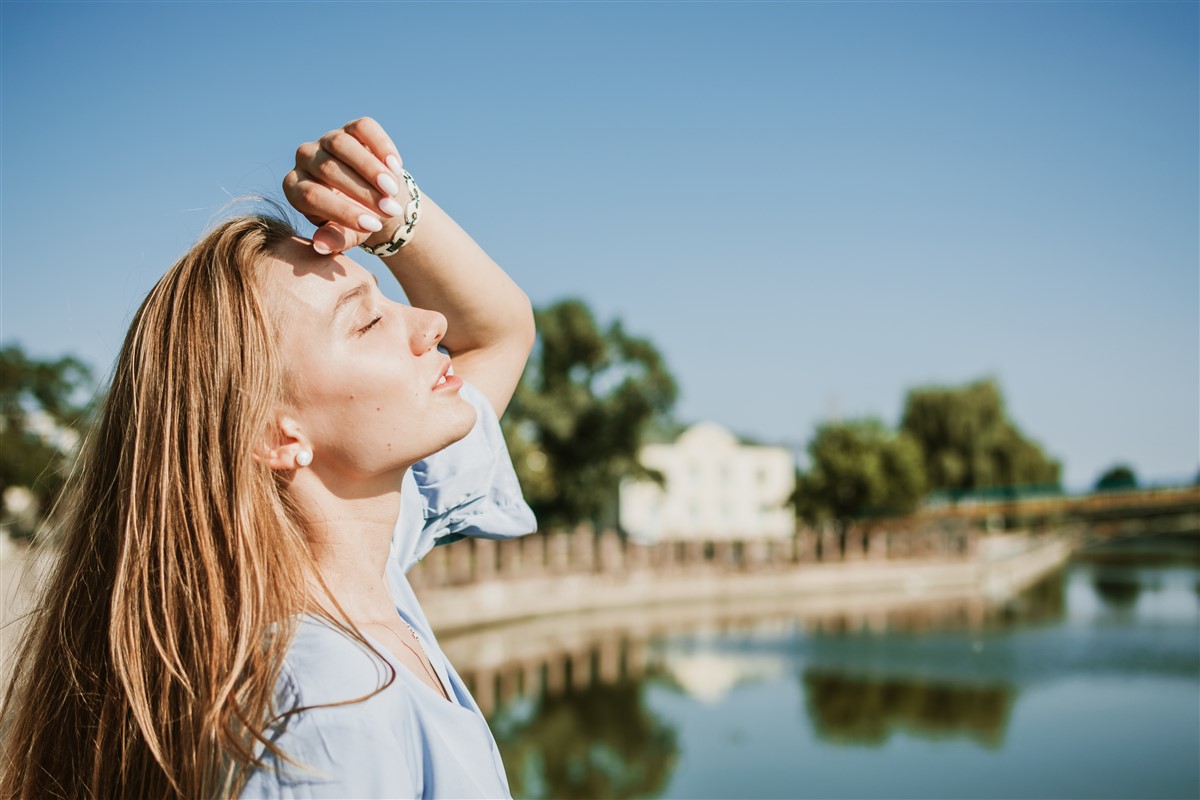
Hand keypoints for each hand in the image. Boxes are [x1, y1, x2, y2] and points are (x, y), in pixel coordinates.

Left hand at [282, 117, 409, 254]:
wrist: (374, 199)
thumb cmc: (355, 221)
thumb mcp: (346, 235)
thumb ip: (334, 240)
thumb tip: (321, 246)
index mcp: (295, 188)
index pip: (312, 196)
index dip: (343, 211)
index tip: (373, 226)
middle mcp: (304, 159)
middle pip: (328, 169)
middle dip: (362, 191)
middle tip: (389, 210)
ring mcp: (327, 140)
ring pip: (342, 144)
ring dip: (370, 168)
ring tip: (393, 189)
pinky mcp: (351, 128)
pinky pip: (363, 128)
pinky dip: (381, 146)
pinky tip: (396, 167)